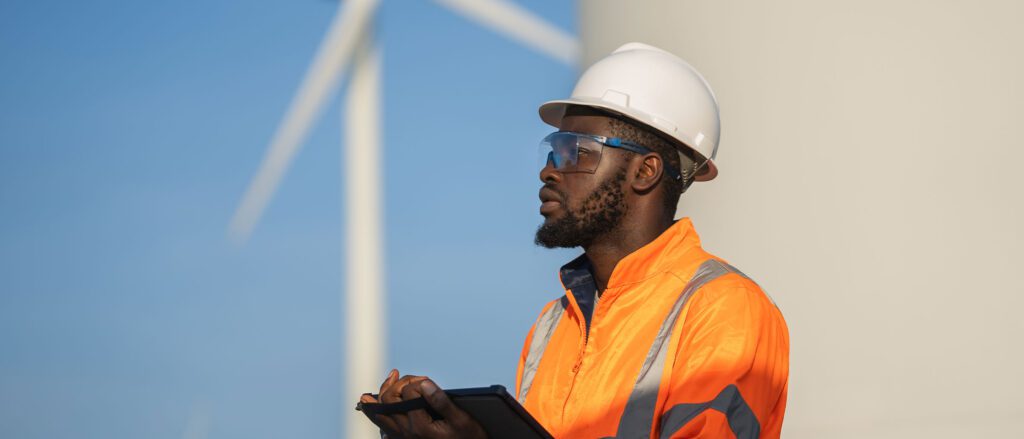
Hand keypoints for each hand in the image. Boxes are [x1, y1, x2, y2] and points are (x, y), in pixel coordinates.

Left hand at [360, 369, 486, 438]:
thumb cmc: (468, 438)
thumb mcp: (460, 419)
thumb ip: (441, 401)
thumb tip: (423, 383)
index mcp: (420, 427)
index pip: (408, 393)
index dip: (417, 382)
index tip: (427, 381)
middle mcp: (406, 433)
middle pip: (388, 400)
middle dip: (397, 384)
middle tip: (410, 377)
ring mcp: (402, 438)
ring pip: (379, 414)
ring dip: (381, 394)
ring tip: (391, 378)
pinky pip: (383, 426)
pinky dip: (377, 412)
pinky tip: (377, 404)